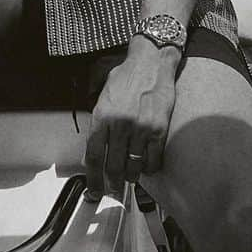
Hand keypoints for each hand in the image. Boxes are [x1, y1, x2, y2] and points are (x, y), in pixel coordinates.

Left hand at [84, 42, 180, 198]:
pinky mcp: (159, 129)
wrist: (151, 62)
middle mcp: (120, 124)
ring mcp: (141, 128)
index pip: (94, 156)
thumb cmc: (127, 78)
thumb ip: (98, 125)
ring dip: (131, 176)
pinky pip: (153, 161)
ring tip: (130, 176)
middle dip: (113, 183)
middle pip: (113, 166)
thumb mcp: (103, 98)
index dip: (93, 178)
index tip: (94, 189)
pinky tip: (146, 165)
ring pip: (134, 167)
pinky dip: (149, 168)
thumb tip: (92, 153)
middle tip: (114, 188)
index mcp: (102, 116)